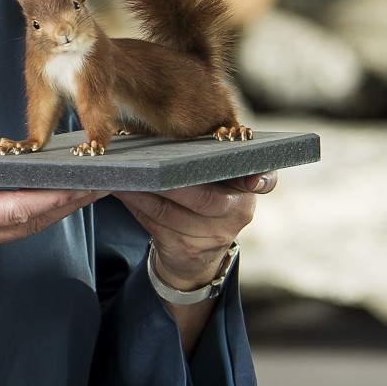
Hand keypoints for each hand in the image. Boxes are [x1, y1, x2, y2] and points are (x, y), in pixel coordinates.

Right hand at [0, 153, 101, 365]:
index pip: (15, 208)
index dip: (55, 196)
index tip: (85, 183)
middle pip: (30, 221)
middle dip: (69, 203)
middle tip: (105, 183)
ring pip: (21, 228)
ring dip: (55, 210)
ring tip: (82, 190)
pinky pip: (5, 231)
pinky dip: (31, 215)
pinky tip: (38, 202)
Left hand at [114, 172, 275, 292]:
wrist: (198, 255)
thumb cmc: (204, 198)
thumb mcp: (218, 180)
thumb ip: (210, 159)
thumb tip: (170, 131)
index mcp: (247, 188)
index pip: (264, 179)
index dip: (261, 179)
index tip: (254, 179)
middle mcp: (238, 213)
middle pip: (204, 197)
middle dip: (170, 182)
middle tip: (146, 166)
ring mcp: (214, 236)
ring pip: (171, 213)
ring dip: (142, 193)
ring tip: (123, 176)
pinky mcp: (187, 250)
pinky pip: (155, 225)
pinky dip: (136, 206)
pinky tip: (122, 192)